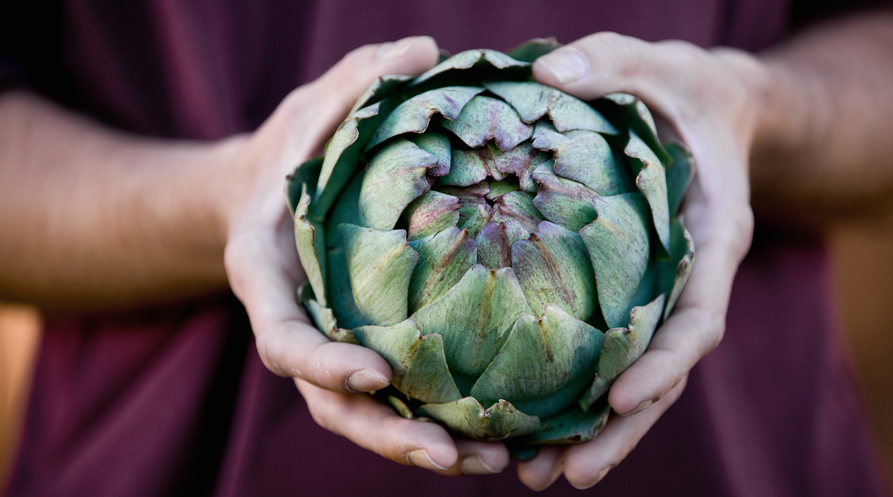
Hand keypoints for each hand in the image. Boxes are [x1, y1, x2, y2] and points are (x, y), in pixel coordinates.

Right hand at [220, 36, 510, 474]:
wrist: (272, 195)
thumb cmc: (288, 154)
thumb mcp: (311, 110)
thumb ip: (355, 83)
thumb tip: (424, 49)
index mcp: (270, 282)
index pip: (283, 339)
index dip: (322, 365)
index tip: (375, 376)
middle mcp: (301, 328)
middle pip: (333, 403)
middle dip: (388, 434)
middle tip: (452, 456)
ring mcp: (335, 346)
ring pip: (369, 417)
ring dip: (424, 446)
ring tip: (493, 464)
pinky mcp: (371, 347)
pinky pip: (401, 396)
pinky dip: (441, 421)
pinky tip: (500, 434)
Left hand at [518, 32, 759, 488]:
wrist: (702, 110)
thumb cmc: (679, 90)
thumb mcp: (653, 64)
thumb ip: (611, 62)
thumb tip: (551, 72)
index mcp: (709, 238)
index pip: (696, 316)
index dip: (665, 360)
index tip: (624, 398)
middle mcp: (686, 282)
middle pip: (662, 372)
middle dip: (620, 428)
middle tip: (565, 475)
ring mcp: (657, 296)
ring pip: (634, 378)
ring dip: (593, 431)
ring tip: (538, 474)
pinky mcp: (627, 297)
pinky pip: (605, 352)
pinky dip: (575, 393)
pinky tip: (529, 424)